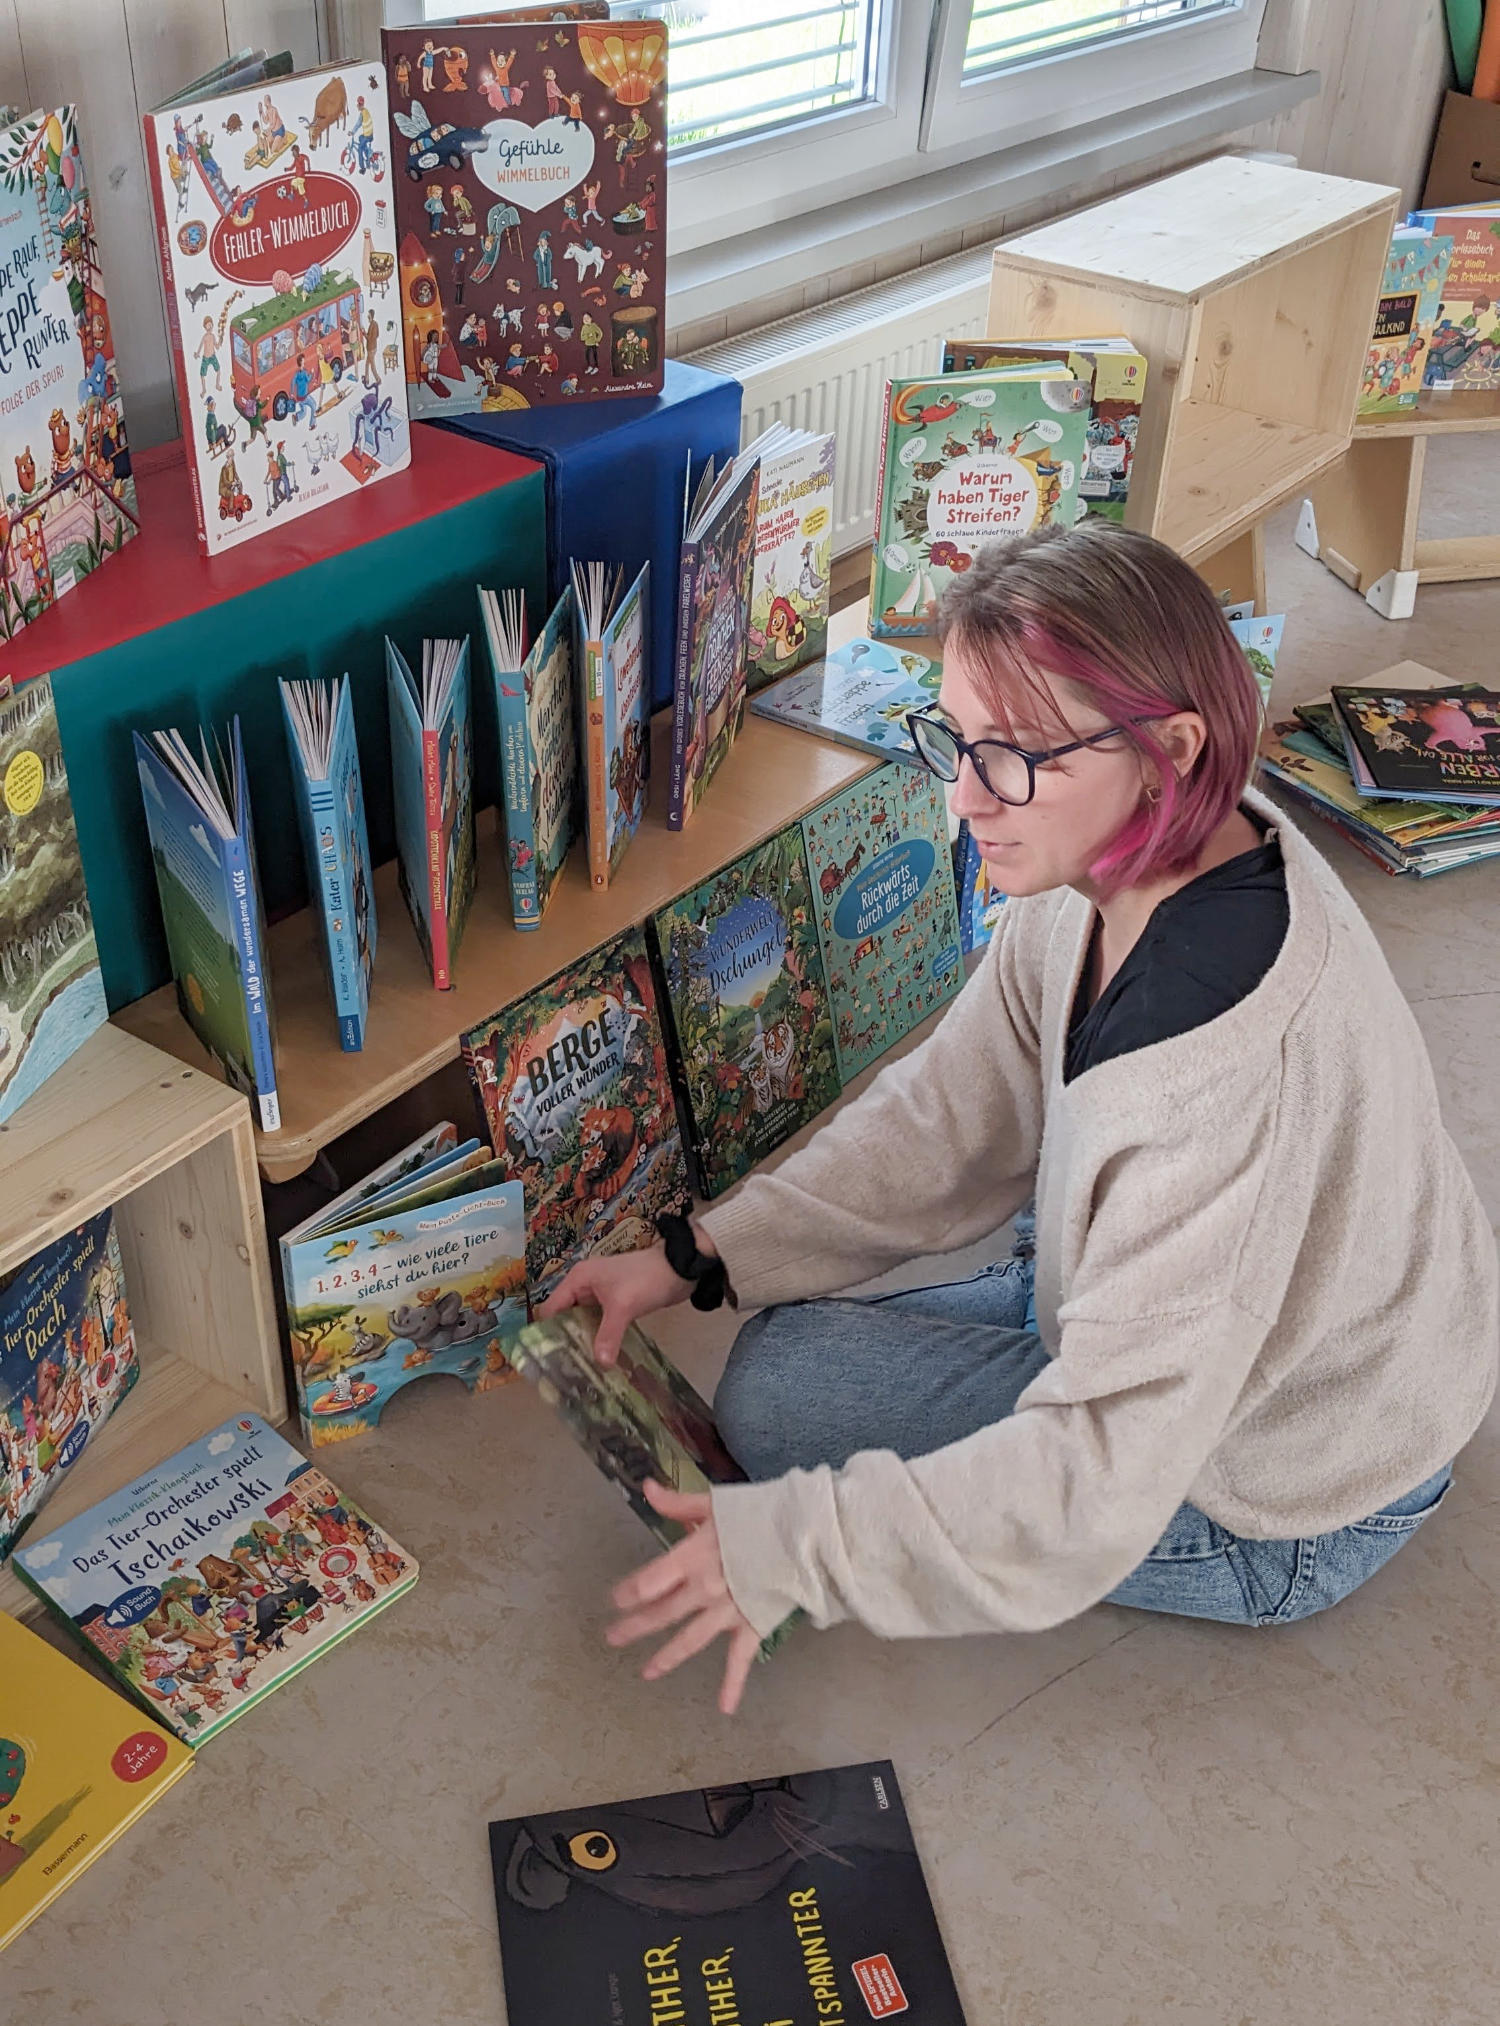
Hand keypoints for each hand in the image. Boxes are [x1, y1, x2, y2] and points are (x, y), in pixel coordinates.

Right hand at [537, 1243, 687, 1364]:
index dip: (547, 1332)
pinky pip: (599, 1323)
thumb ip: (608, 1335)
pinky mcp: (615, 1303)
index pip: (551, 1308)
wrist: (680, 1268)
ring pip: (582, 1321)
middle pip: (564, 1316)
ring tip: (579, 1368)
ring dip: (583, 1339)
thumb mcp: (624, 1307)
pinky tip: (600, 1356)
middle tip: (564, 1368)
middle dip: (565, 1339)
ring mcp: (600, 1294)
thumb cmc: (646, 1279)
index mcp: (578, 1279)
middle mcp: (584, 1285)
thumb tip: (600, 1364)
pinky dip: (598, 1337)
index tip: (548, 1358)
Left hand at [606, 1481, 760, 1714]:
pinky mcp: (752, 1626)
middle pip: (661, 1613)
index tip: (616, 1600)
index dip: (628, 1592)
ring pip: (689, 1641)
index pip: (648, 1581)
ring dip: (665, 1658)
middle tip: (612, 1638)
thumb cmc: (761, 1513)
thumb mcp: (715, 1503)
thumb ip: (677, 1503)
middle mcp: (704, 1589)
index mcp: (692, 1556)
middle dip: (634, 1626)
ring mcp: (727, 1612)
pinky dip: (733, 1685)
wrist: (808, 1533)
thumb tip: (646, 1488)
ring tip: (646, 1672)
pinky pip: (740, 1660)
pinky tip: (724, 1708)